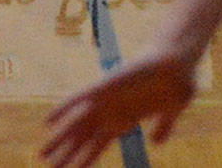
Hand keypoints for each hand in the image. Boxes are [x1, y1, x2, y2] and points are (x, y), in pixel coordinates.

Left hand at [41, 50, 196, 167]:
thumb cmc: (178, 84)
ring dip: (59, 139)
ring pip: (77, 123)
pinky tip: (48, 120)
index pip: (98, 145)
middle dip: (66, 154)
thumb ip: (163, 126)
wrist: (179, 63)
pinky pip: (80, 98)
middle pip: (83, 138)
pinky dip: (64, 108)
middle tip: (49, 166)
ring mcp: (107, 100)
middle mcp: (111, 113)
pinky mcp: (105, 86)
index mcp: (124, 121)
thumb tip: (157, 141)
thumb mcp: (171, 111)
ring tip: (41, 155)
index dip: (84, 160)